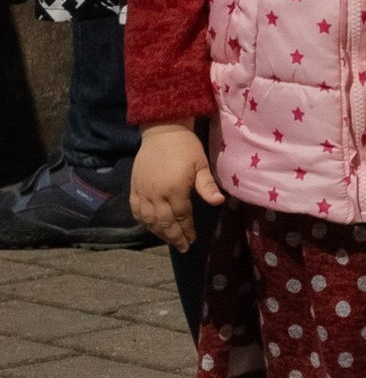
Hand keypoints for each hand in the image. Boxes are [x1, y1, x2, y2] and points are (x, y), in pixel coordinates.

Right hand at [130, 123, 220, 249]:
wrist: (162, 130)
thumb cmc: (186, 146)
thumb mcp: (201, 164)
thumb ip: (207, 186)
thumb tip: (218, 202)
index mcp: (175, 189)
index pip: (182, 216)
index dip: (187, 230)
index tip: (192, 240)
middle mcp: (156, 194)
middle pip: (165, 223)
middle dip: (174, 237)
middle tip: (182, 247)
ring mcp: (143, 192)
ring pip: (149, 220)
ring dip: (159, 233)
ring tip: (169, 240)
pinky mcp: (134, 188)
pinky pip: (136, 211)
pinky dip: (143, 222)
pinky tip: (150, 227)